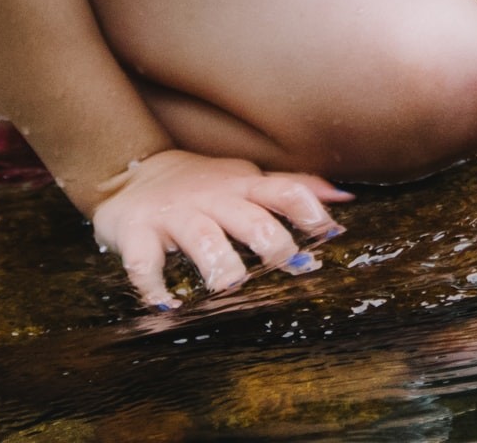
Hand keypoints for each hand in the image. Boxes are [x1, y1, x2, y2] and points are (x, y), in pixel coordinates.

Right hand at [81, 150, 349, 309]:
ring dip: (219, 262)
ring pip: (201, 237)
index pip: (283, 190)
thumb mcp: (247, 178)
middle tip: (289, 266)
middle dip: (272, 241)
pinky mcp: (137, 234)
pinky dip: (152, 285)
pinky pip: (143, 261)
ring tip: (229, 284)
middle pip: (249, 217)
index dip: (308, 210)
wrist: (131, 172)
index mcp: (242, 187)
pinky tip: (167, 305)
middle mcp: (212, 199)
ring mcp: (175, 216)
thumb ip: (292, 188)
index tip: (328, 234)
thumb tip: (345, 197)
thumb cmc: (202, 184)